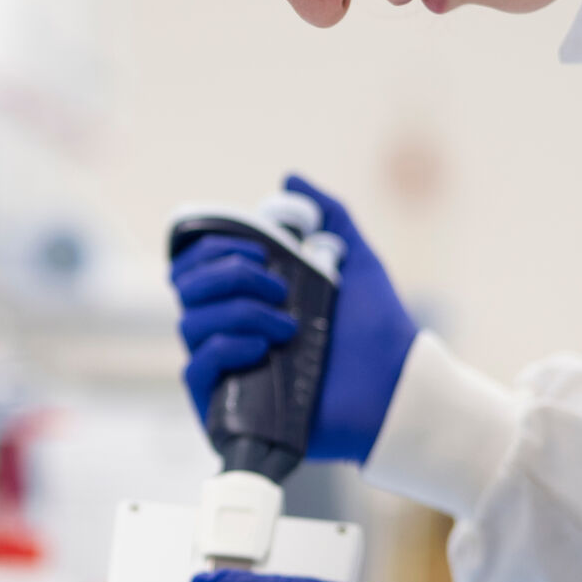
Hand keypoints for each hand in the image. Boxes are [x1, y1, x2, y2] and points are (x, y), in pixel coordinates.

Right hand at [170, 174, 417, 463]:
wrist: (395, 389)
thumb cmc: (378, 331)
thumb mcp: (358, 261)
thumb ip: (329, 215)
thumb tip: (289, 176)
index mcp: (250, 298)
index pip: (196, 266)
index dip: (214, 249)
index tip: (260, 250)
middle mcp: (231, 330)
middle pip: (185, 289)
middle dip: (226, 275)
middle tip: (277, 285)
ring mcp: (227, 369)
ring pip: (190, 325)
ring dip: (238, 312)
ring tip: (288, 324)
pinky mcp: (227, 406)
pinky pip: (195, 368)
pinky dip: (225, 347)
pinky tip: (263, 348)